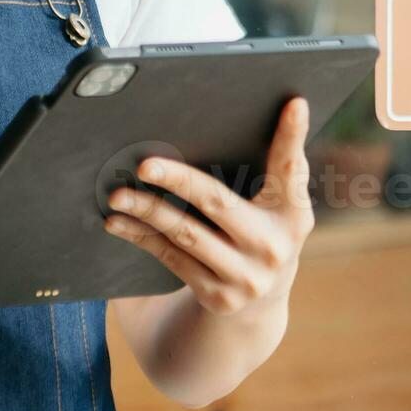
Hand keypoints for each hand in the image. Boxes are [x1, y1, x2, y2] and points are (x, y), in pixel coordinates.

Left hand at [104, 98, 314, 316]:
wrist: (257, 307)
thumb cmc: (258, 234)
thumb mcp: (276, 210)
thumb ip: (269, 174)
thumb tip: (231, 114)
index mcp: (293, 215)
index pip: (290, 170)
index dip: (292, 136)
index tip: (293, 103)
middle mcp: (273, 246)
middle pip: (218, 202)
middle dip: (178, 180)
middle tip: (144, 165)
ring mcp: (245, 275)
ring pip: (185, 233)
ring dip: (146, 210)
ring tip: (116, 195)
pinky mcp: (216, 295)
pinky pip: (171, 257)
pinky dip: (141, 236)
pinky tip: (118, 222)